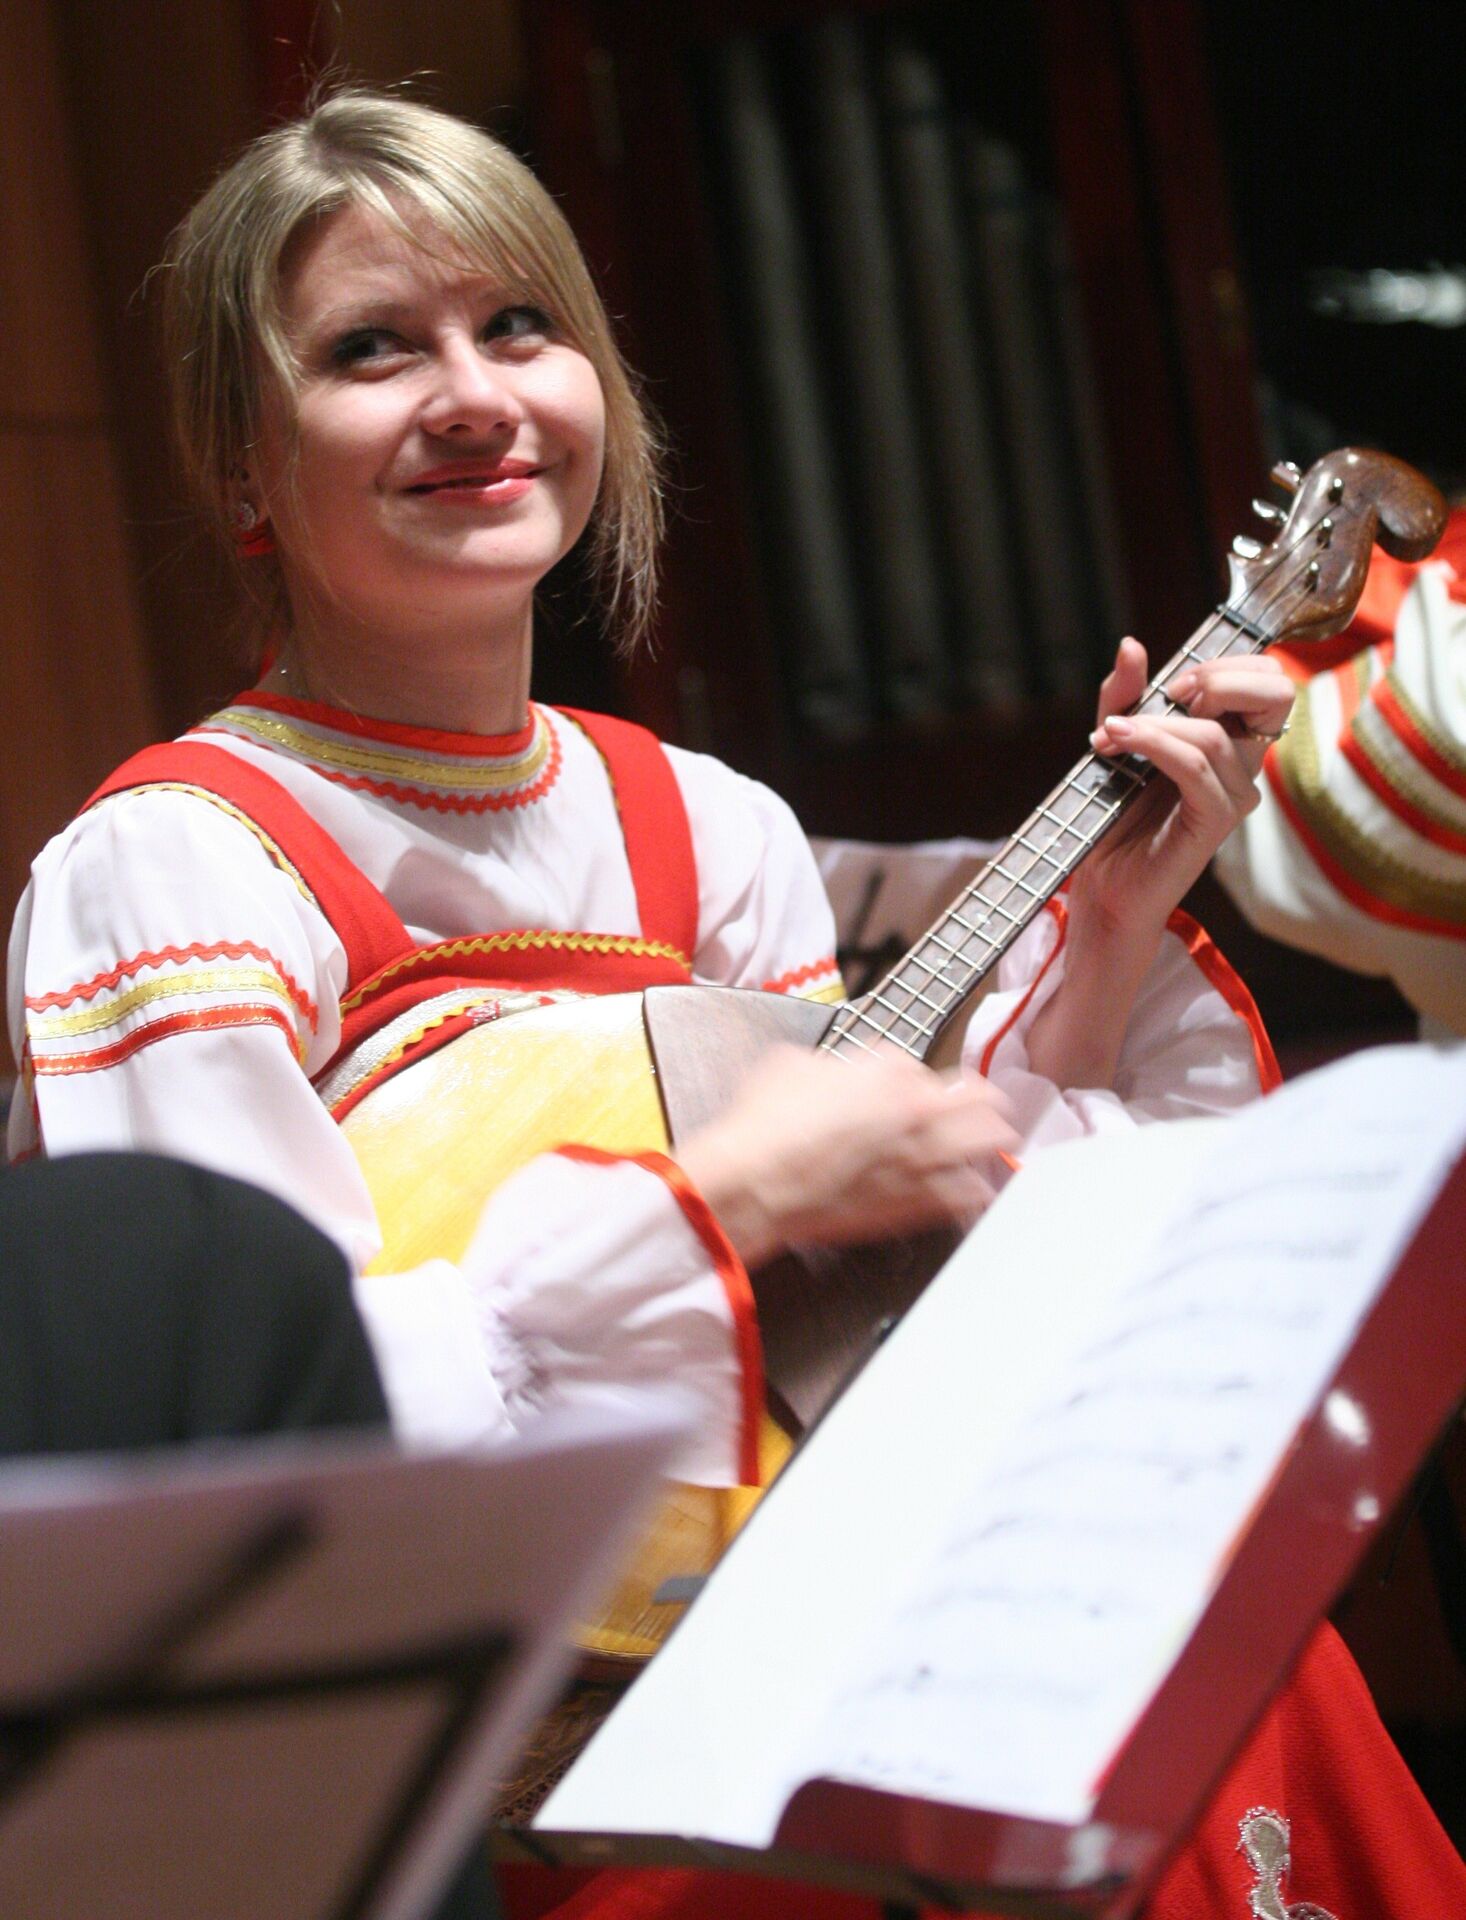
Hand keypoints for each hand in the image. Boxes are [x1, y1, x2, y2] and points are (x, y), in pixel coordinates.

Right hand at [676, 1044, 1019, 1268]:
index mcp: (891, 1071)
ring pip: (986, 1147)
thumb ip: (829, 1064)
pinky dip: (974, 1192)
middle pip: (981, 1102)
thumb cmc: (767, 1123)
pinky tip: (976, 1191)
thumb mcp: (792, 1064)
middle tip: (988, 1107)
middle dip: (984, 1103)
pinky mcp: (915, 1206)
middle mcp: (919, 1113)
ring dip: (990, 1143)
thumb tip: (830, 1074)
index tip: (912, 1086)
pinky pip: (967, 1198)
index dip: (916, 1078)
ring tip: (995, 1143)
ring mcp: (923, 1161)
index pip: (924, 1067)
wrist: (758, 1183)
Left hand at [1079, 637, 1293, 940]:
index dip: (1225, 665)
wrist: (1103, 885)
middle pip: (1277, 693)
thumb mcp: (1114, 737)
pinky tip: (1117, 743)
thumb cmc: (1113, 815)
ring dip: (1152, 723)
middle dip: (1219, 678)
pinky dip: (1153, 745)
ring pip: (1213, 733)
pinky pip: (1195, 766)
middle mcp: (1244, 765)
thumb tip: (1132, 645)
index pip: (1268, 679)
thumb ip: (1125, 694)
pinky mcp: (1215, 821)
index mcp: (1232, 738)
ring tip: (1108, 736)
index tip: (1170, 683)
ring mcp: (1235, 794)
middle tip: (1167, 694)